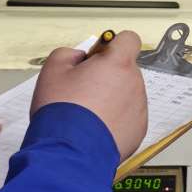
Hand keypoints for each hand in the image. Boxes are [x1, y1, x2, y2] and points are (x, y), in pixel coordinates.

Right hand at [30, 31, 148, 160]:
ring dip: (112, 99)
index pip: (129, 39)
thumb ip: (69, 53)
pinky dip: (115, 120)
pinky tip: (95, 129)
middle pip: (125, 70)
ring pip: (127, 95)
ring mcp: (139, 108)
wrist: (68, 152)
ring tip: (87, 114)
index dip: (113, 45)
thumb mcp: (53, 69)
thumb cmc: (62, 112)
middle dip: (108, 76)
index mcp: (117, 63)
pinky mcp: (138, 131)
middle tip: (84, 91)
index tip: (99, 56)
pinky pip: (128, 117)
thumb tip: (79, 57)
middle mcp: (134, 83)